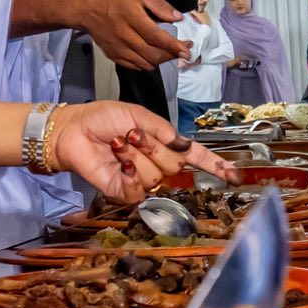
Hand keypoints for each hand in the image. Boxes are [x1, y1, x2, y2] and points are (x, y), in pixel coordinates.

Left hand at [50, 102, 239, 199]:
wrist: (73, 130)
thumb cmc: (102, 118)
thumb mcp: (138, 115)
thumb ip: (164, 130)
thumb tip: (184, 146)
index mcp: (164, 144)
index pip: (196, 157)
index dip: (216, 167)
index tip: (234, 176)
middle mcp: (157, 164)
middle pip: (175, 164)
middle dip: (155, 146)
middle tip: (132, 134)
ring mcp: (141, 180)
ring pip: (156, 176)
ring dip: (137, 155)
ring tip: (118, 144)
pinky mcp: (123, 192)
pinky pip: (138, 189)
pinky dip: (130, 172)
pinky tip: (119, 160)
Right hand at [80, 0, 187, 69]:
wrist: (85, 6)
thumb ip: (158, 3)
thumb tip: (177, 17)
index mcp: (132, 17)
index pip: (157, 37)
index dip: (174, 45)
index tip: (187, 48)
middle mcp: (125, 36)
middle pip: (153, 54)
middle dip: (172, 55)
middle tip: (183, 50)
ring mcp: (118, 48)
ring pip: (145, 63)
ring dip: (161, 60)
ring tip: (169, 52)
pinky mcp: (113, 54)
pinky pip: (134, 66)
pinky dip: (146, 64)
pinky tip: (152, 56)